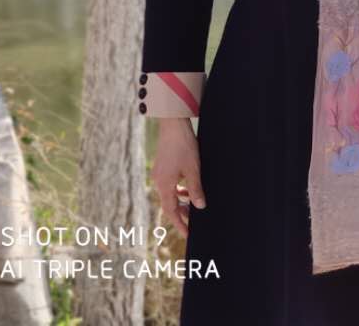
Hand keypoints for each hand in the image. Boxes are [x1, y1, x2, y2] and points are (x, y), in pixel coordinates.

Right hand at [152, 118, 204, 238]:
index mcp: (164, 184)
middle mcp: (159, 181)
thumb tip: (200, 207)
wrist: (173, 125)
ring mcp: (159, 174)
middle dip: (181, 213)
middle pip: (169, 204)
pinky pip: (170, 184)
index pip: (171, 211)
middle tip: (193, 222)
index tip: (188, 234)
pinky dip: (178, 190)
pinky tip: (188, 188)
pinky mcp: (162, 166)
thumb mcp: (193, 169)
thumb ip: (195, 189)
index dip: (180, 223)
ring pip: (170, 194)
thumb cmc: (184, 146)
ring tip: (193, 205)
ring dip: (181, 201)